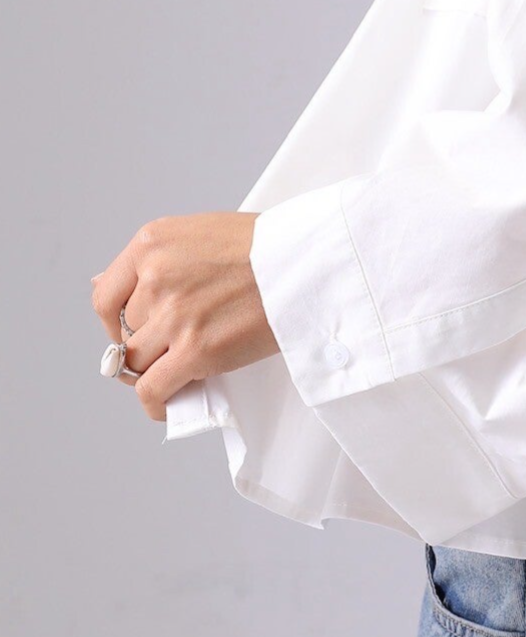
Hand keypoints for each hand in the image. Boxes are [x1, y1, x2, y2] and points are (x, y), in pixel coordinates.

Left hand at [91, 212, 279, 421]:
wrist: (312, 262)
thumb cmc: (271, 247)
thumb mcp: (201, 233)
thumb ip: (157, 259)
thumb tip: (102, 285)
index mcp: (152, 243)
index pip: (105, 295)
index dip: (114, 323)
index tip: (130, 333)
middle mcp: (155, 277)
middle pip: (127, 331)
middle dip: (147, 343)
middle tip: (174, 349)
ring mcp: (173, 315)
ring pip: (138, 361)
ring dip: (156, 370)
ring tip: (180, 372)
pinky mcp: (195, 350)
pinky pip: (153, 389)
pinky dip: (156, 403)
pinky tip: (168, 404)